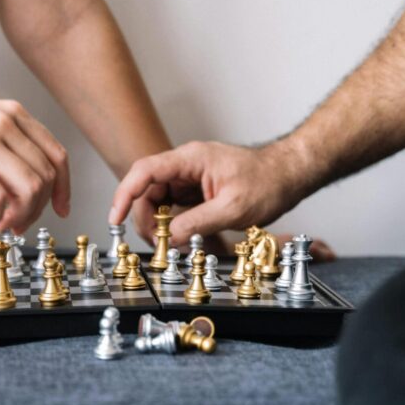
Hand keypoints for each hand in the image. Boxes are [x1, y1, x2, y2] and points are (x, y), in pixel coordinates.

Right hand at [0, 77, 68, 233]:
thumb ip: (3, 141)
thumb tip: (21, 179)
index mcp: (12, 112)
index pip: (57, 155)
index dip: (64, 189)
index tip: (61, 209)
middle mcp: (3, 123)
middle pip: (45, 178)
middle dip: (37, 210)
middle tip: (16, 223)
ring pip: (28, 189)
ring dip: (17, 215)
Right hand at [109, 140, 315, 246]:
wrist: (289, 175)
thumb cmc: (268, 183)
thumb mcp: (233, 208)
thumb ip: (197, 223)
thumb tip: (169, 238)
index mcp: (191, 160)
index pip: (145, 171)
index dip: (125, 193)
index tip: (115, 216)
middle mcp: (186, 166)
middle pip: (147, 190)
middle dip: (144, 218)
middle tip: (155, 244)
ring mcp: (190, 177)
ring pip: (158, 200)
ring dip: (158, 223)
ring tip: (168, 244)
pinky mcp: (196, 190)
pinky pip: (173, 206)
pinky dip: (171, 223)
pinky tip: (180, 238)